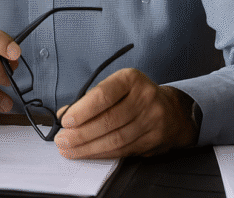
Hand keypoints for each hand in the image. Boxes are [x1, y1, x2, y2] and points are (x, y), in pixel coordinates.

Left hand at [52, 68, 197, 158]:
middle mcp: (145, 98)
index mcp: (131, 79)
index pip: (103, 95)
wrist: (172, 111)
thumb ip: (89, 99)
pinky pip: (123, 150)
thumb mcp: (114, 87)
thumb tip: (64, 115)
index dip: (83, 110)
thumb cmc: (133, 96)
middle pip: (109, 121)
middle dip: (81, 134)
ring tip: (69, 149)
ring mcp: (152, 120)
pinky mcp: (154, 140)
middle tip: (61, 140)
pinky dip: (102, 153)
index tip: (66, 121)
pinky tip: (88, 153)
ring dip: (88, 147)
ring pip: (116, 139)